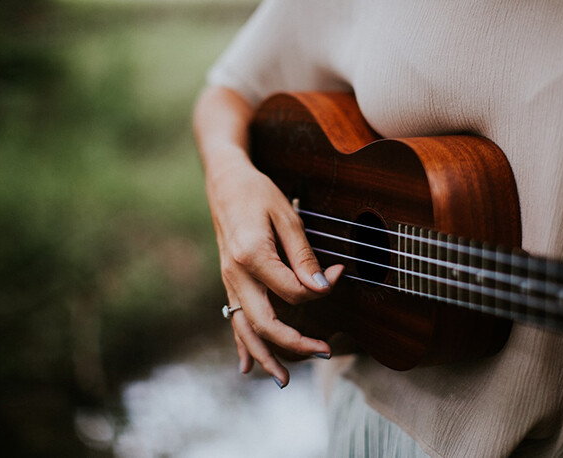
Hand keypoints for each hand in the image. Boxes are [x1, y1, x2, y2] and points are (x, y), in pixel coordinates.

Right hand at [210, 157, 343, 387]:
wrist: (225, 182)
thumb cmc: (258, 194)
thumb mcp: (287, 216)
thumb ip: (303, 255)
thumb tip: (321, 287)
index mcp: (252, 255)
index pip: (291, 290)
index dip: (319, 289)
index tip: (337, 275)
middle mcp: (236, 274)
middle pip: (264, 322)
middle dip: (295, 344)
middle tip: (325, 353)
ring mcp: (230, 281)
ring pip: (244, 329)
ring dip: (265, 356)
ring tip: (285, 380)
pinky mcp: (230, 282)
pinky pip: (233, 320)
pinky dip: (241, 345)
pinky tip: (247, 366)